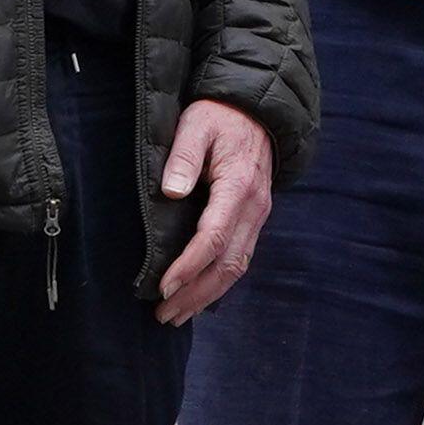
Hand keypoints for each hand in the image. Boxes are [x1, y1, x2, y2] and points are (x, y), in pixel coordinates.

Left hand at [155, 99, 277, 322]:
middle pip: (228, 263)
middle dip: (196, 293)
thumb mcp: (197, 124)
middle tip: (164, 314)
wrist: (257, 110)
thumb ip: (183, 155)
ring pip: (238, 266)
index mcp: (238, 186)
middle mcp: (254, 207)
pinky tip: (200, 295)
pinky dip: (220, 282)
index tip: (164, 287)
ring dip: (208, 294)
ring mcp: (259, 215)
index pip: (214, 237)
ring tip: (177, 315)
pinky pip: (241, 257)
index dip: (189, 266)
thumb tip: (171, 191)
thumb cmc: (220, 116)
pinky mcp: (255, 218)